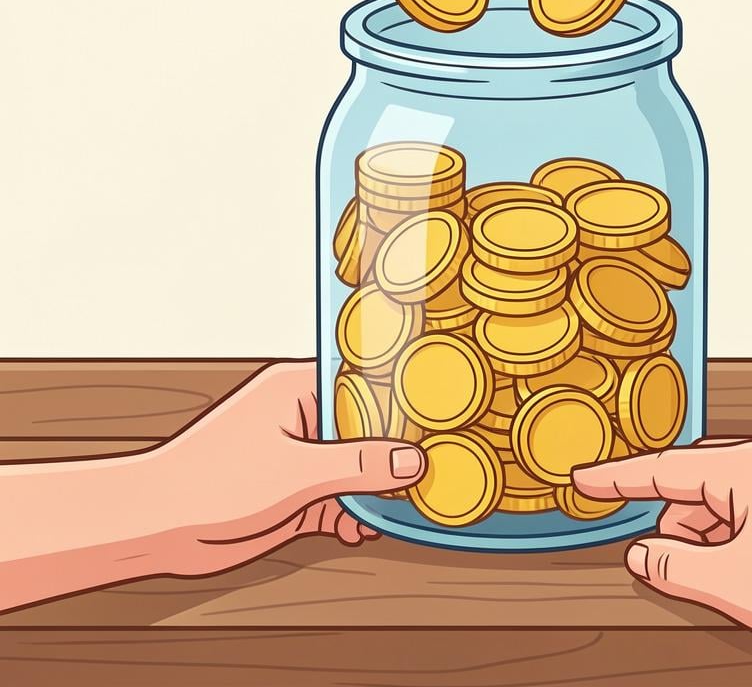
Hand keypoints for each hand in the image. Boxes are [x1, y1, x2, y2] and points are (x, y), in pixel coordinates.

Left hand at [149, 360, 423, 575]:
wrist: (158, 524)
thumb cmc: (211, 480)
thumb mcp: (297, 471)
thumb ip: (358, 465)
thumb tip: (412, 460)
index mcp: (299, 388)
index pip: (363, 381)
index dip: (399, 397)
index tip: (435, 414)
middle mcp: (301, 417)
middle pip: (364, 428)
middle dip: (392, 452)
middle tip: (429, 469)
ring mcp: (297, 455)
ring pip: (353, 466)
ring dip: (374, 490)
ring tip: (397, 507)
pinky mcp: (291, 491)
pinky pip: (335, 497)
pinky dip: (351, 513)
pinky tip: (362, 529)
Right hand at [573, 436, 751, 650]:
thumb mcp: (732, 582)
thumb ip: (674, 565)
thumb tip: (642, 555)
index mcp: (744, 468)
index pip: (661, 468)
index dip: (617, 478)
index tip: (585, 479)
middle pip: (697, 476)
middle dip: (676, 516)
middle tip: (668, 556)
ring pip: (731, 488)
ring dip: (712, 525)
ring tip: (723, 570)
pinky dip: (742, 524)